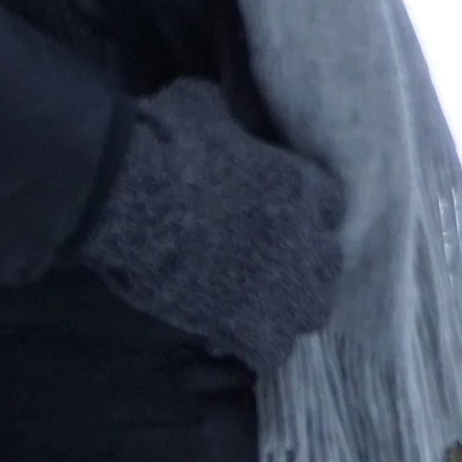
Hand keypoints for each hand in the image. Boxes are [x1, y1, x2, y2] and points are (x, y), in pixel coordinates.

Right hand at [76, 76, 343, 374]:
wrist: (128, 195)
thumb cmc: (164, 144)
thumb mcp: (204, 108)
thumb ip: (226, 119)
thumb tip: (217, 112)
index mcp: (299, 183)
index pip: (333, 205)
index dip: (309, 214)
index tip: (284, 219)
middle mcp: (301, 237)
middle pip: (330, 262)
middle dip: (306, 264)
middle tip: (270, 265)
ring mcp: (278, 286)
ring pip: (312, 311)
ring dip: (288, 308)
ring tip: (256, 306)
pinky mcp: (247, 326)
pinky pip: (271, 353)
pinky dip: (251, 348)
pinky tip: (222, 337)